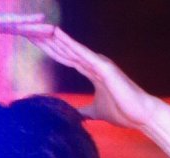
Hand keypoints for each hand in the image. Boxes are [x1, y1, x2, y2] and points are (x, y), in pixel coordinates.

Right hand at [0, 9, 50, 104]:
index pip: (1, 30)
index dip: (18, 32)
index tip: (33, 36)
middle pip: (10, 25)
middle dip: (30, 28)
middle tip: (49, 31)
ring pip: (13, 23)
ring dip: (34, 26)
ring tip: (52, 29)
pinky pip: (10, 23)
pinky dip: (27, 24)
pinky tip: (42, 24)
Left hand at [27, 26, 162, 130]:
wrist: (140, 115)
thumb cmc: (122, 111)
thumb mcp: (96, 113)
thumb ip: (84, 112)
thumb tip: (73, 118)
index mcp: (92, 71)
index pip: (66, 58)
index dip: (51, 50)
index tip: (34, 42)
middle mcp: (94, 63)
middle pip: (65, 50)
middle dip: (48, 41)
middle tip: (28, 30)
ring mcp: (99, 63)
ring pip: (71, 49)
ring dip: (54, 38)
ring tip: (38, 27)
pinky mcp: (104, 67)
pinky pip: (83, 54)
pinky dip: (70, 43)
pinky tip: (57, 33)